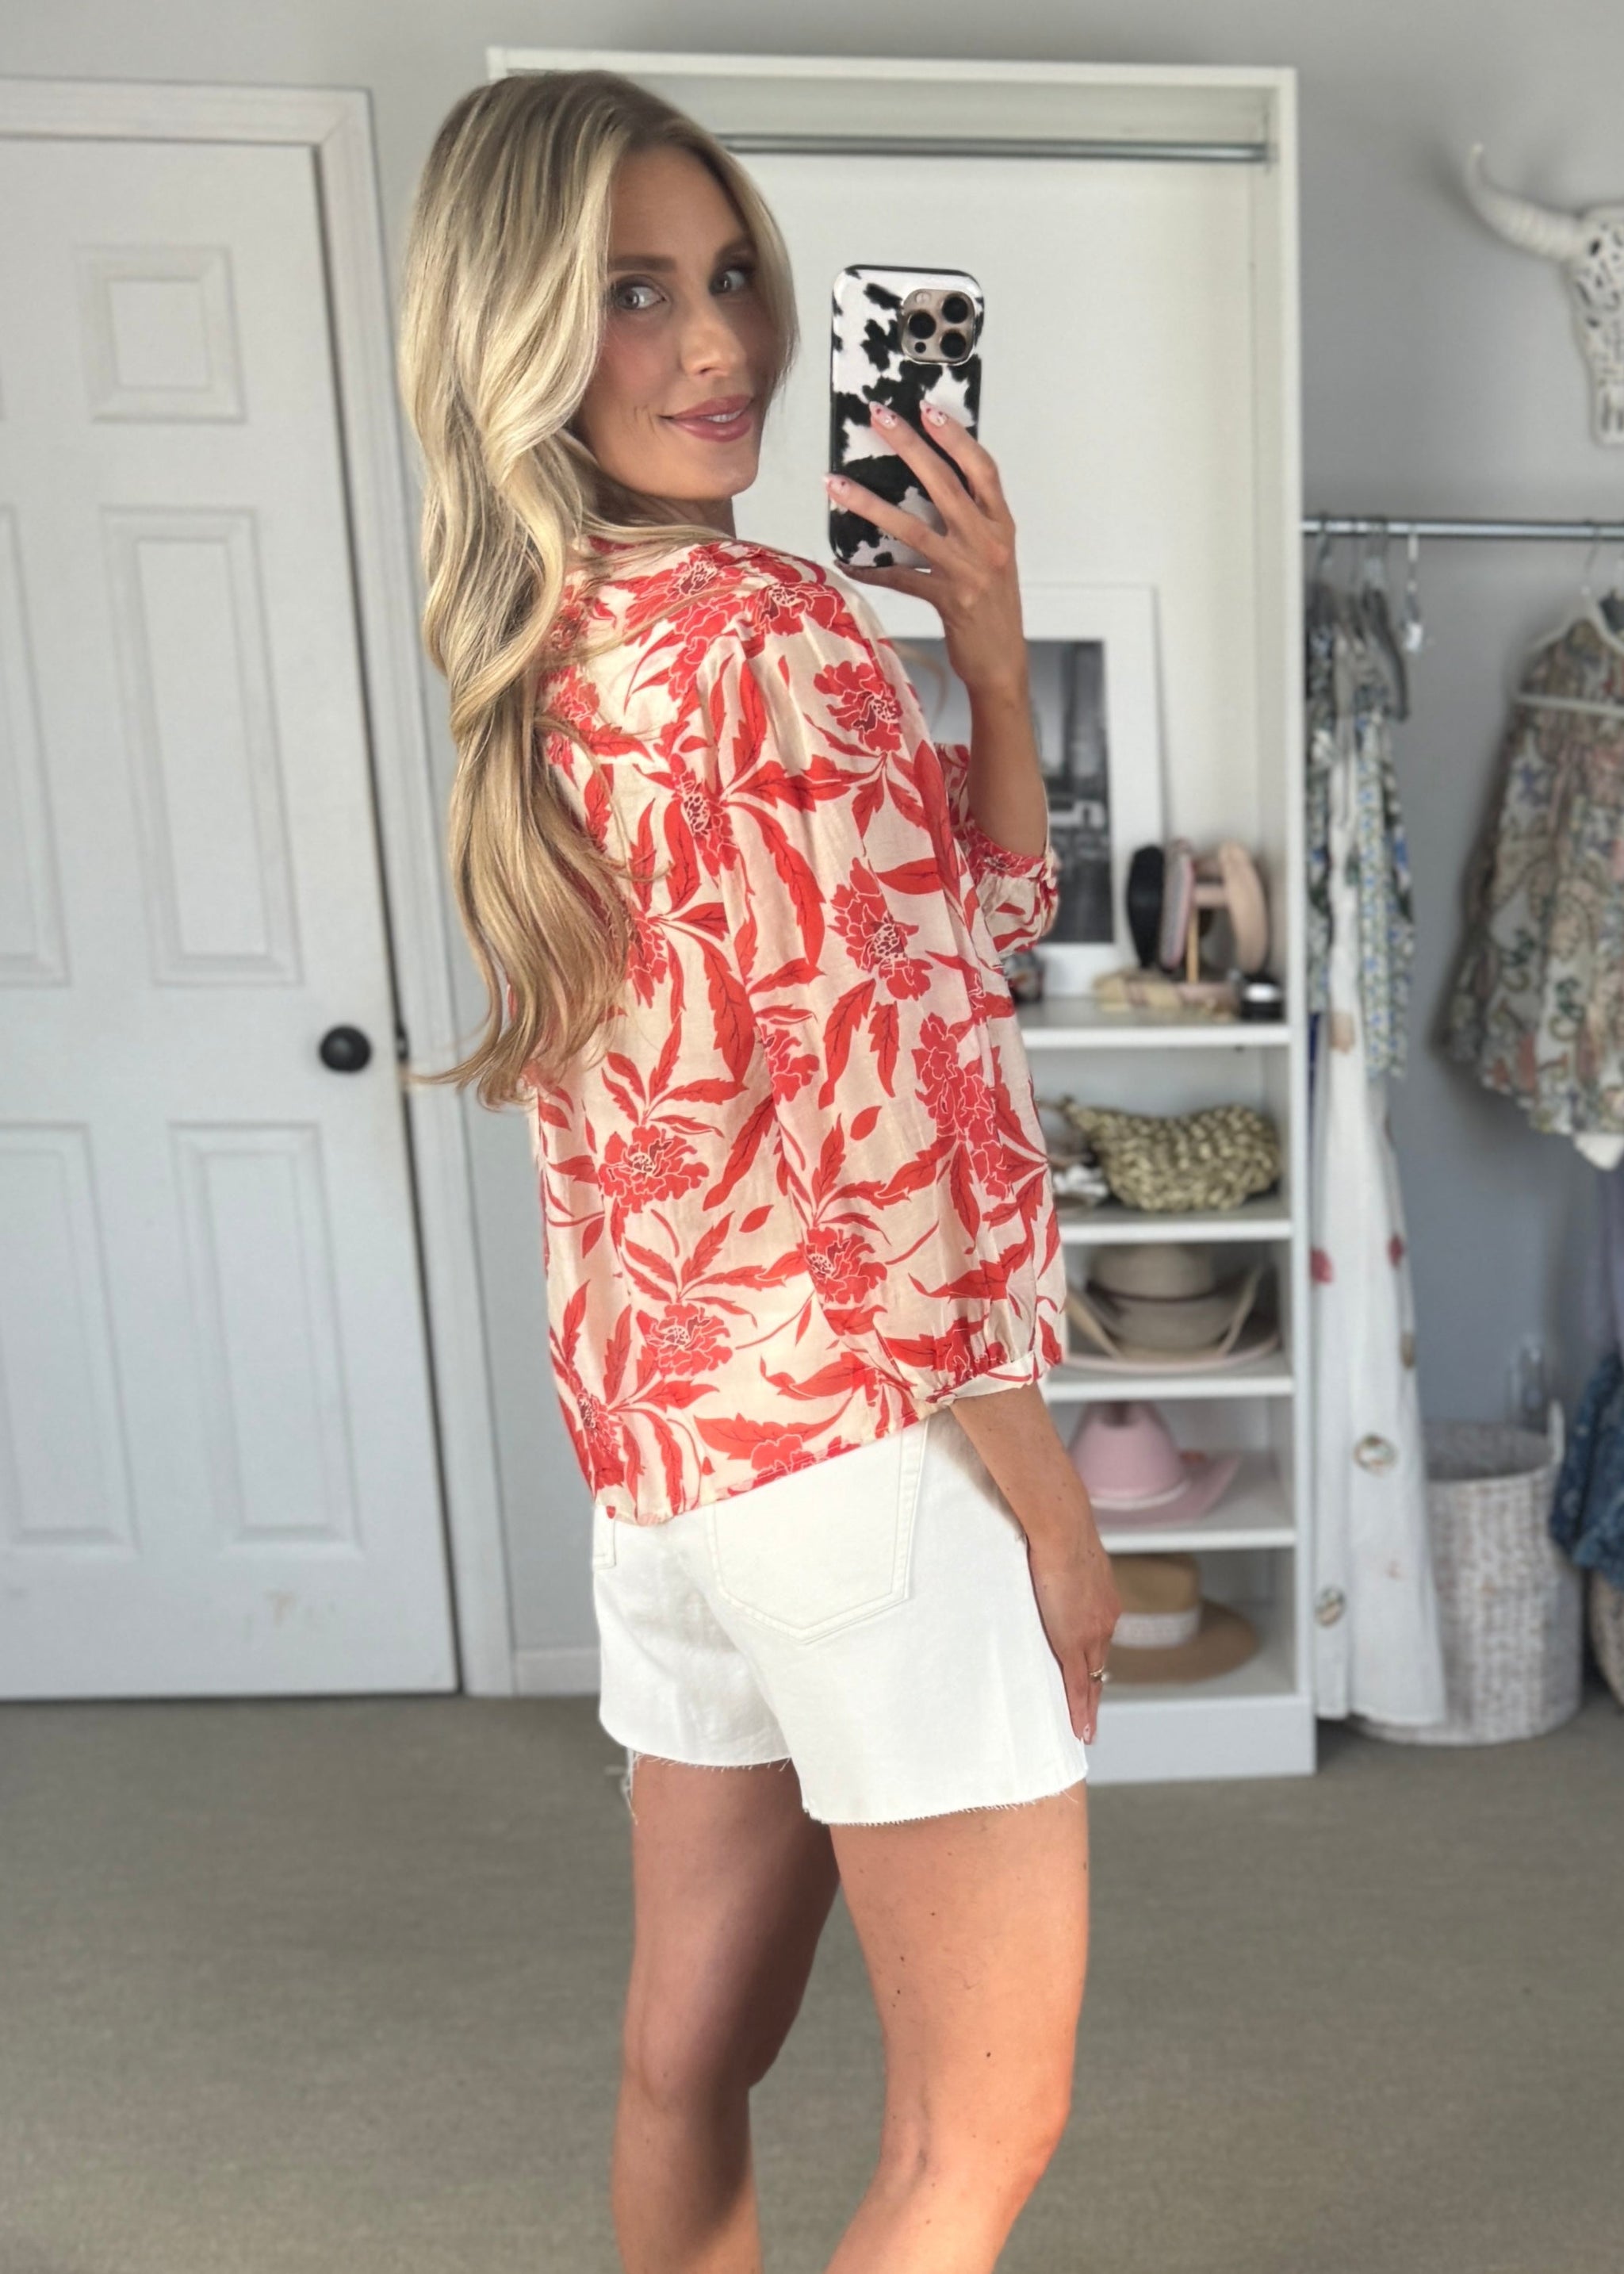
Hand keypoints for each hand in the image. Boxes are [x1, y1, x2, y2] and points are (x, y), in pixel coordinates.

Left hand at [827, 405, 1027, 705]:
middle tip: (880, 419)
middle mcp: (987, 542)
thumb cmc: (993, 604)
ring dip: (871, 503)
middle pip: (945, 484)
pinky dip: (872, 569)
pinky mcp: (948, 600)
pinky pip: (901, 578)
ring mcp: (968, 571)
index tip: (928, 409)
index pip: (982, 469)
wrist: (1003, 661)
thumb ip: (970, 519)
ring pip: (914, 528)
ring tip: (837, 485)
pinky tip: (847, 562)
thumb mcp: (992, 554)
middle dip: (910, 447)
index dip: (956, 437)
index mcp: (1001, 525)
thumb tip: (928, 484)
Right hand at [1023, 1521, 1121, 1745]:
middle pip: (1100, 1667)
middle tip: (1089, 1718)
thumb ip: (1061, 1569)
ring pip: (1093, 1681)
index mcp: (1103, 1600)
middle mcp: (1106, 1620)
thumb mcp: (1065, 1555)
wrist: (1061, 1528)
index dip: (1095, 1666)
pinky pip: (1079, 1686)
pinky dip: (1081, 1711)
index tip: (1093, 1683)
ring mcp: (1093, 1633)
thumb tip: (1046, 1562)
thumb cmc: (1057, 1530)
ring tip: (1083, 1731)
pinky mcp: (1075, 1642)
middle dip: (1095, 1694)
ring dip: (1088, 1707)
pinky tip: (1081, 1730)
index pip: (1100, 1643)